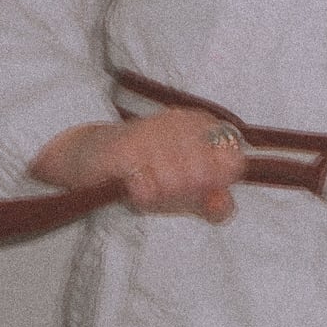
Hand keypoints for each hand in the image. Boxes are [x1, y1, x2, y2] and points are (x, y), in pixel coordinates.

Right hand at [29, 109, 245, 222]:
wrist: (93, 157)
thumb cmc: (149, 172)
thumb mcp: (189, 193)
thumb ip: (217, 204)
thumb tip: (224, 205)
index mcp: (204, 125)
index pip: (233, 161)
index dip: (219, 183)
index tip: (202, 187)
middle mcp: (182, 121)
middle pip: (205, 176)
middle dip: (187, 193)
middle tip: (167, 188)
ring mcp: (153, 131)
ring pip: (177, 183)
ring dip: (162, 195)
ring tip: (149, 185)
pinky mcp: (124, 148)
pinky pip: (147, 188)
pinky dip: (143, 195)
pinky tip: (136, 186)